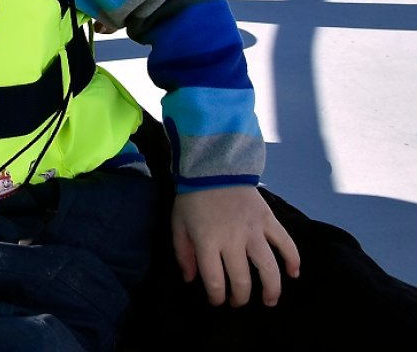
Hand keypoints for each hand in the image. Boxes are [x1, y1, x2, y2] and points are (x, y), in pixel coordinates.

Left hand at [171, 185, 300, 306]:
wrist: (212, 167)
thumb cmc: (192, 198)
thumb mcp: (177, 224)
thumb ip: (183, 252)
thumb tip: (190, 279)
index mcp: (207, 241)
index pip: (215, 280)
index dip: (216, 297)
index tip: (217, 301)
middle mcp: (233, 240)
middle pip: (242, 279)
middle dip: (240, 298)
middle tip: (238, 303)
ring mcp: (254, 230)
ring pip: (268, 268)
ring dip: (271, 289)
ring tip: (269, 301)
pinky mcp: (269, 220)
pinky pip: (286, 243)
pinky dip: (293, 260)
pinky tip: (294, 274)